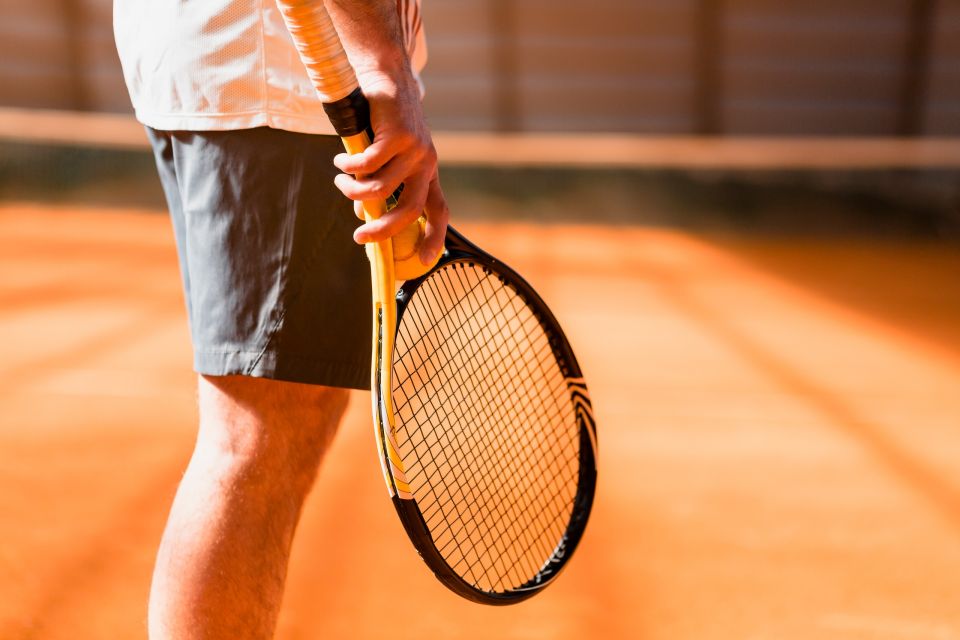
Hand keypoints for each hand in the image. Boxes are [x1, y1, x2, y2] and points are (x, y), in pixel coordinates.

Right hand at [332, 73, 448, 264]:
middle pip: (410, 210)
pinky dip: (349, 167)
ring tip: (340, 181)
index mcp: (428, 172)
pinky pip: (368, 165)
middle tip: (359, 236)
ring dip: (354, 191)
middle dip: (383, 230)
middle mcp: (426, 163)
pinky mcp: (397, 135)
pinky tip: (341, 161)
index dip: (434, 238)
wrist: (386, 76)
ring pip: (381, 189)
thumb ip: (383, 184)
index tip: (423, 261)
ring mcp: (414, 149)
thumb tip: (366, 216)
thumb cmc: (382, 121)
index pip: (440, 212)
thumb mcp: (388, 157)